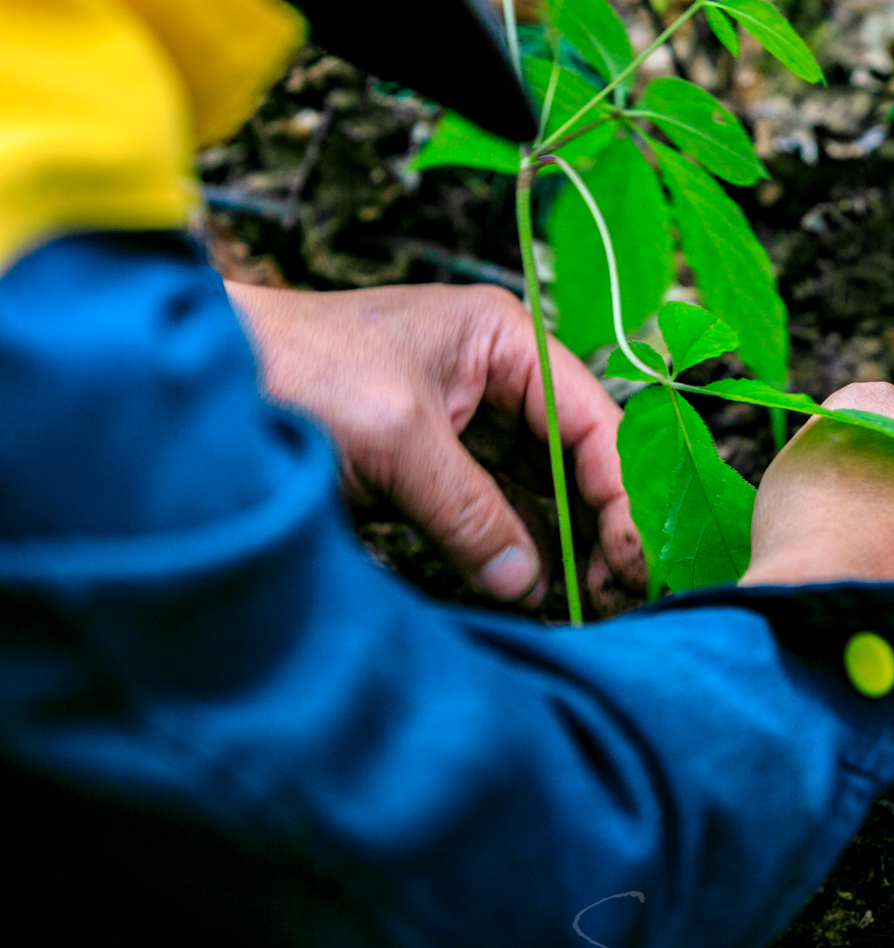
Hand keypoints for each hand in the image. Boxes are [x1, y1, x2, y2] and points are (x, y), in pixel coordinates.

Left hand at [225, 281, 643, 608]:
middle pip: (578, 459)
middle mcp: (497, 377)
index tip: (636, 560)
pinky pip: (494, 514)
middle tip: (617, 597)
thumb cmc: (297, 371)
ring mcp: (464, 425)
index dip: (621, 491)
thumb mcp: (395, 438)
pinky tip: (534, 596)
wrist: (203, 377)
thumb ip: (469, 510)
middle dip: (602, 525)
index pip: (594, 418)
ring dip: (565, 548)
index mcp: (505, 339)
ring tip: (590, 608)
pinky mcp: (429, 469)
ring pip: (542, 493)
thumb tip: (528, 584)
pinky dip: (516, 555)